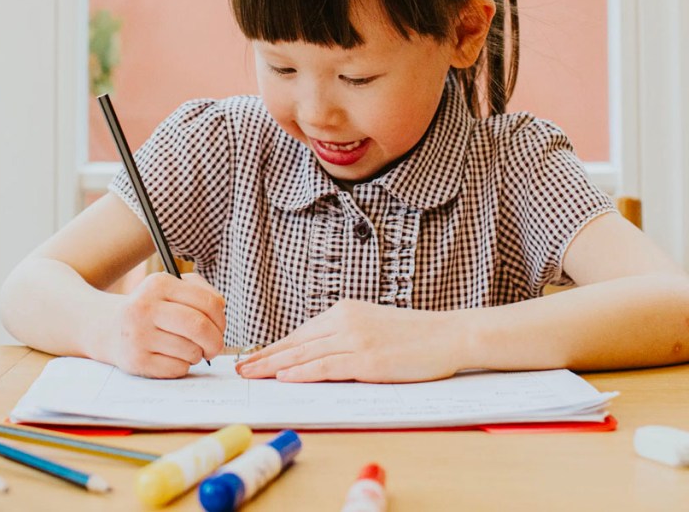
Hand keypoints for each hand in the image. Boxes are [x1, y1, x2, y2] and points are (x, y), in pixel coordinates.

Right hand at [108, 272, 225, 377]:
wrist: (111, 329)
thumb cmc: (153, 309)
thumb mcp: (171, 288)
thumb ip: (201, 291)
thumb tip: (220, 307)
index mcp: (158, 284)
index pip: (208, 303)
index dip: (221, 320)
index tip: (219, 327)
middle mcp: (144, 307)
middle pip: (199, 327)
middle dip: (215, 342)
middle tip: (214, 347)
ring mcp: (138, 335)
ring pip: (191, 351)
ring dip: (197, 354)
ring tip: (187, 349)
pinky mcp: (136, 360)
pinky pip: (178, 368)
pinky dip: (183, 366)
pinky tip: (171, 358)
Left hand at [235, 299, 464, 382]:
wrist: (449, 335)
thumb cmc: (415, 335)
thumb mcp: (373, 326)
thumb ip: (345, 336)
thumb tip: (315, 355)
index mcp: (344, 310)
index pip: (300, 332)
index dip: (273, 347)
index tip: (251, 357)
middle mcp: (345, 321)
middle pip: (296, 342)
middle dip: (264, 357)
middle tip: (239, 368)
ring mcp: (356, 339)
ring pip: (305, 355)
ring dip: (274, 366)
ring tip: (251, 375)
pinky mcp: (368, 359)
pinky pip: (327, 366)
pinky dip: (302, 372)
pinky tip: (284, 377)